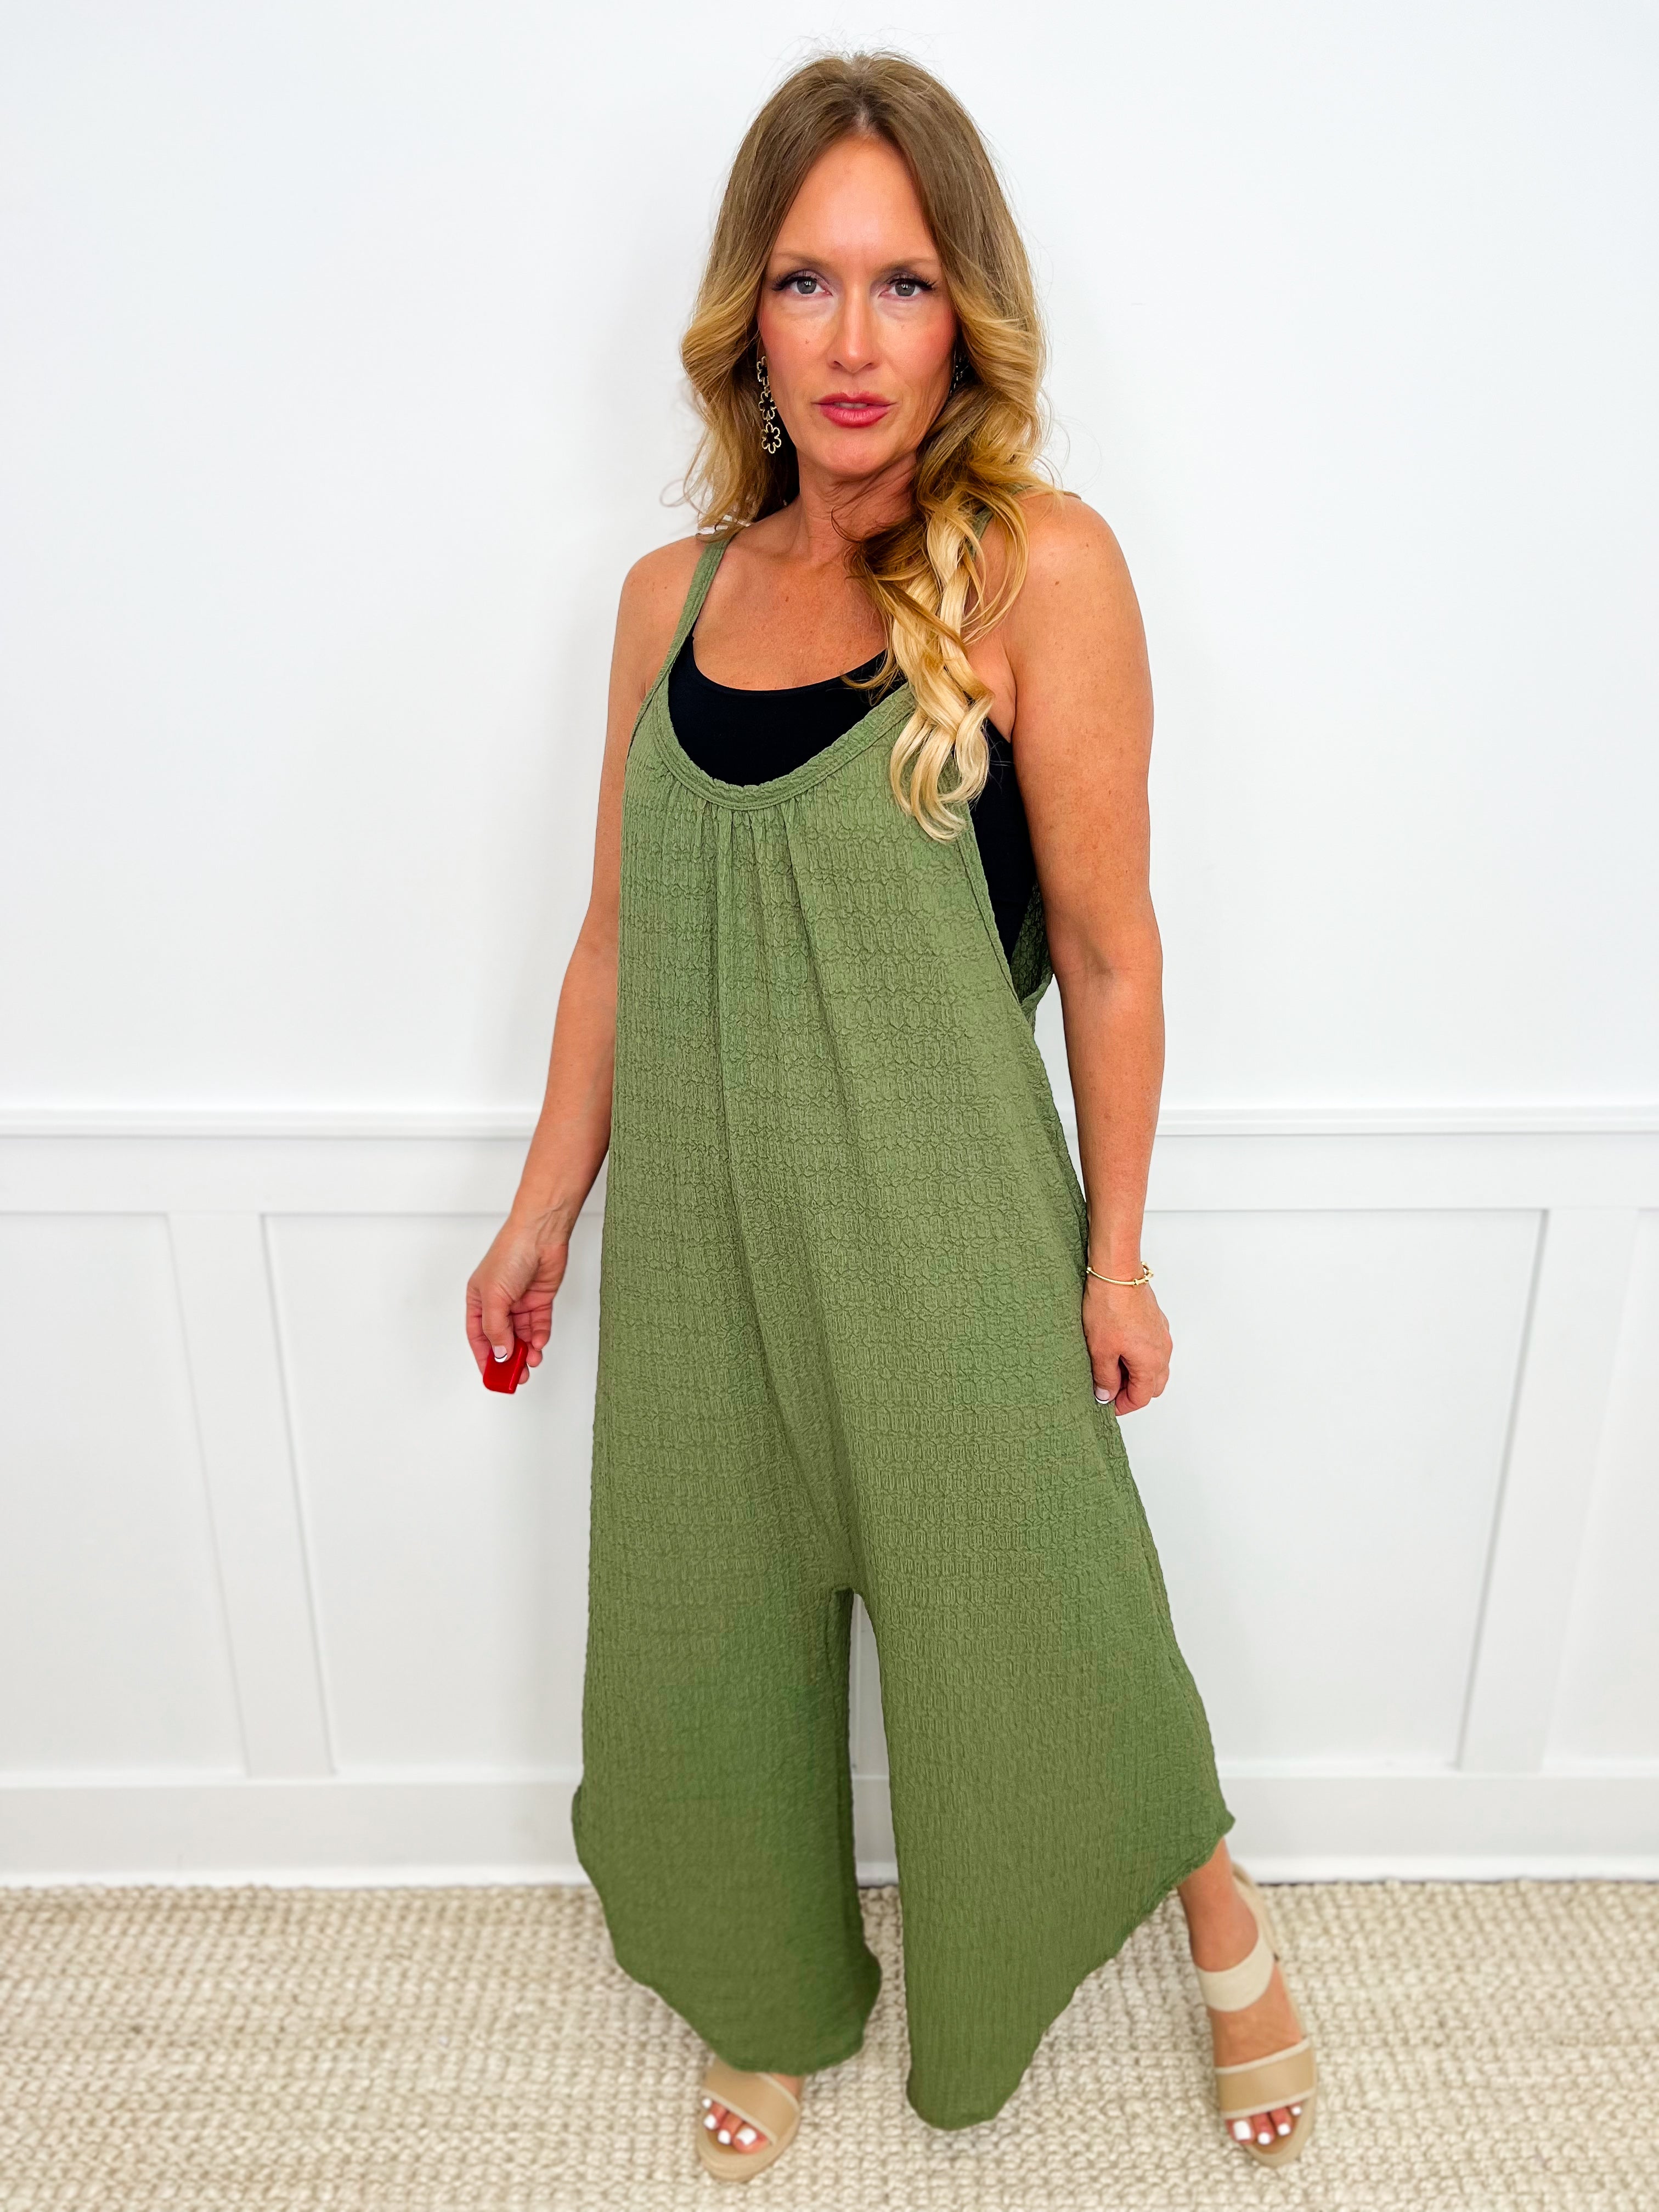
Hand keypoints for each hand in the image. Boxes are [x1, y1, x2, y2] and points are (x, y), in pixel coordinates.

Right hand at [465, 1212, 568, 1378]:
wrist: (541, 1235)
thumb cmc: (509, 1254)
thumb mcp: (494, 1297)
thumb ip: (495, 1328)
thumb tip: (499, 1353)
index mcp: (478, 1300)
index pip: (478, 1336)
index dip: (484, 1358)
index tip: (491, 1377)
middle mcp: (498, 1303)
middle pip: (501, 1339)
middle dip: (508, 1359)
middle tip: (515, 1377)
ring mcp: (519, 1302)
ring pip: (522, 1335)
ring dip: (526, 1351)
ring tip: (530, 1363)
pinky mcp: (539, 1300)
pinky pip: (539, 1325)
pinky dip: (539, 1337)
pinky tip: (539, 1343)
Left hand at [1083, 1275, 1171, 1413]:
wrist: (1117, 1272)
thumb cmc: (1110, 1307)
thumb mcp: (1100, 1350)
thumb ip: (1105, 1377)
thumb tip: (1106, 1395)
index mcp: (1151, 1362)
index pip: (1142, 1397)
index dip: (1122, 1406)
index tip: (1106, 1405)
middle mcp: (1162, 1350)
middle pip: (1153, 1385)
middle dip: (1132, 1392)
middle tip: (1108, 1390)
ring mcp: (1161, 1334)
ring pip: (1155, 1367)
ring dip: (1136, 1374)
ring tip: (1111, 1369)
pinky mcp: (1156, 1321)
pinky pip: (1153, 1349)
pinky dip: (1139, 1357)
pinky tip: (1119, 1349)